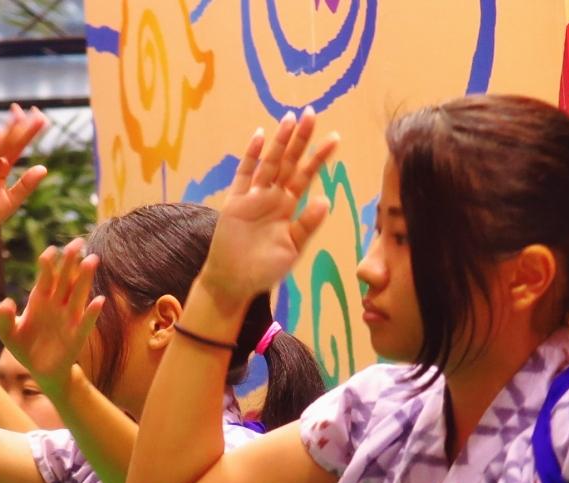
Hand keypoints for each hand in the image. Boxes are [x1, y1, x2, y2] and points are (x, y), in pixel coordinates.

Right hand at [0, 104, 47, 241]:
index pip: (18, 147)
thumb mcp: (11, 200)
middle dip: (21, 127)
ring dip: (7, 131)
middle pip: (9, 142)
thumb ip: (26, 184)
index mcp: (2, 168)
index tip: (42, 118)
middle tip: (35, 112)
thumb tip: (44, 168)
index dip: (29, 133)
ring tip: (18, 115)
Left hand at [0, 239, 104, 398]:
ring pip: (78, 294)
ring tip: (92, 260)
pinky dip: (92, 312)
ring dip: (85, 278)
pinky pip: (86, 322)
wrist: (41, 371)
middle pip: (65, 279)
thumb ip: (3, 318)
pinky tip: (99, 301)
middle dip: (71, 261)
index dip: (48, 264)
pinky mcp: (77, 336)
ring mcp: (69, 319)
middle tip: (78, 242)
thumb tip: (7, 302)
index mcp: (39, 301)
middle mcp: (56, 305)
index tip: (50, 251)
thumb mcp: (8, 334)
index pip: (45, 278)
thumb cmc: (24, 348)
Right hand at [199, 109, 338, 311]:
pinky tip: (260, 137)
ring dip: (279, 141)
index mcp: (288, 207)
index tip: (335, 138)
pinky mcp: (235, 202)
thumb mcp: (292, 248)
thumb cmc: (265, 268)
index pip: (306, 176)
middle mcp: (272, 196)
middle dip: (300, 139)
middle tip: (311, 113)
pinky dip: (251, 156)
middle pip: (288, 162)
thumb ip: (307, 225)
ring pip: (269, 163)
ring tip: (290, 119)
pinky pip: (243, 174)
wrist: (234, 282)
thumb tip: (325, 201)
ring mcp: (253, 196)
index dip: (319, 157)